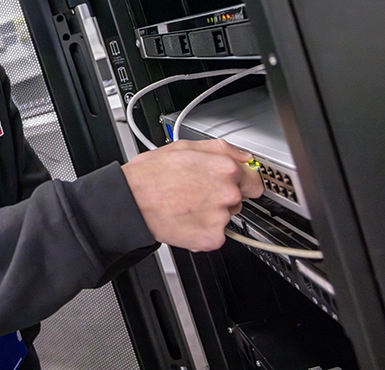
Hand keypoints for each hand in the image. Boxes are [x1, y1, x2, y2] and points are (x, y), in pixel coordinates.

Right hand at [122, 139, 262, 251]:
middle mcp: (227, 193)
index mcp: (225, 168)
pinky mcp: (212, 238)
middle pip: (239, 199)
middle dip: (223, 196)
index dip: (240, 180)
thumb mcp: (185, 146)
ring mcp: (221, 217)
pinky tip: (186, 219)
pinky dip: (203, 230)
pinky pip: (216, 235)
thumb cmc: (151, 174)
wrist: (131, 202)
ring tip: (186, 204)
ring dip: (212, 214)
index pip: (253, 179)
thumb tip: (242, 156)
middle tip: (198, 193)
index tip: (234, 184)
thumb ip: (222, 148)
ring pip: (226, 217)